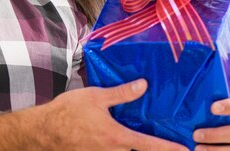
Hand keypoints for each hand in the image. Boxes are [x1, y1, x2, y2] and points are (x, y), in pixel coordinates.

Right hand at [45, 79, 188, 150]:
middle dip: (152, 150)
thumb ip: (121, 93)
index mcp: (117, 137)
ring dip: (133, 148)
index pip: (150, 146)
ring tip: (143, 141)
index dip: (169, 149)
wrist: (43, 130)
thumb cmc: (68, 112)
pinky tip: (116, 140)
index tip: (186, 149)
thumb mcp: (95, 97)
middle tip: (169, 144)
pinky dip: (119, 148)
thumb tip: (144, 86)